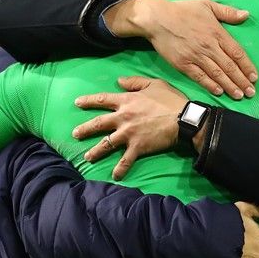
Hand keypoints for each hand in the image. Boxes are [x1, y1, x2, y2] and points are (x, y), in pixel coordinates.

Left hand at [73, 76, 187, 179]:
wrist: (184, 119)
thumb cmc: (171, 100)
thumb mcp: (154, 84)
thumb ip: (134, 82)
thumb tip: (119, 81)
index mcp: (126, 101)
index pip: (102, 100)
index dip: (88, 101)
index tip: (77, 103)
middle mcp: (123, 117)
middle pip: (98, 123)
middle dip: (84, 129)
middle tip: (74, 134)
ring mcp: (129, 133)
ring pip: (106, 143)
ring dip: (95, 151)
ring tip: (87, 157)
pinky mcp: (137, 147)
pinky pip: (125, 160)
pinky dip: (120, 169)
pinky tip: (114, 176)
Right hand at [105, 0, 257, 98]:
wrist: (157, 18)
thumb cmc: (183, 10)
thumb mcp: (207, 5)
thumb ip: (227, 12)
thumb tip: (246, 15)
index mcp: (216, 32)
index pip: (237, 53)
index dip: (247, 66)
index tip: (255, 77)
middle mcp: (208, 46)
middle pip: (229, 67)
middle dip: (242, 81)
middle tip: (251, 93)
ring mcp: (195, 56)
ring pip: (217, 74)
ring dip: (230, 86)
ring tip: (239, 96)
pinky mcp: (183, 64)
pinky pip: (199, 77)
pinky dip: (210, 85)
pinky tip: (219, 92)